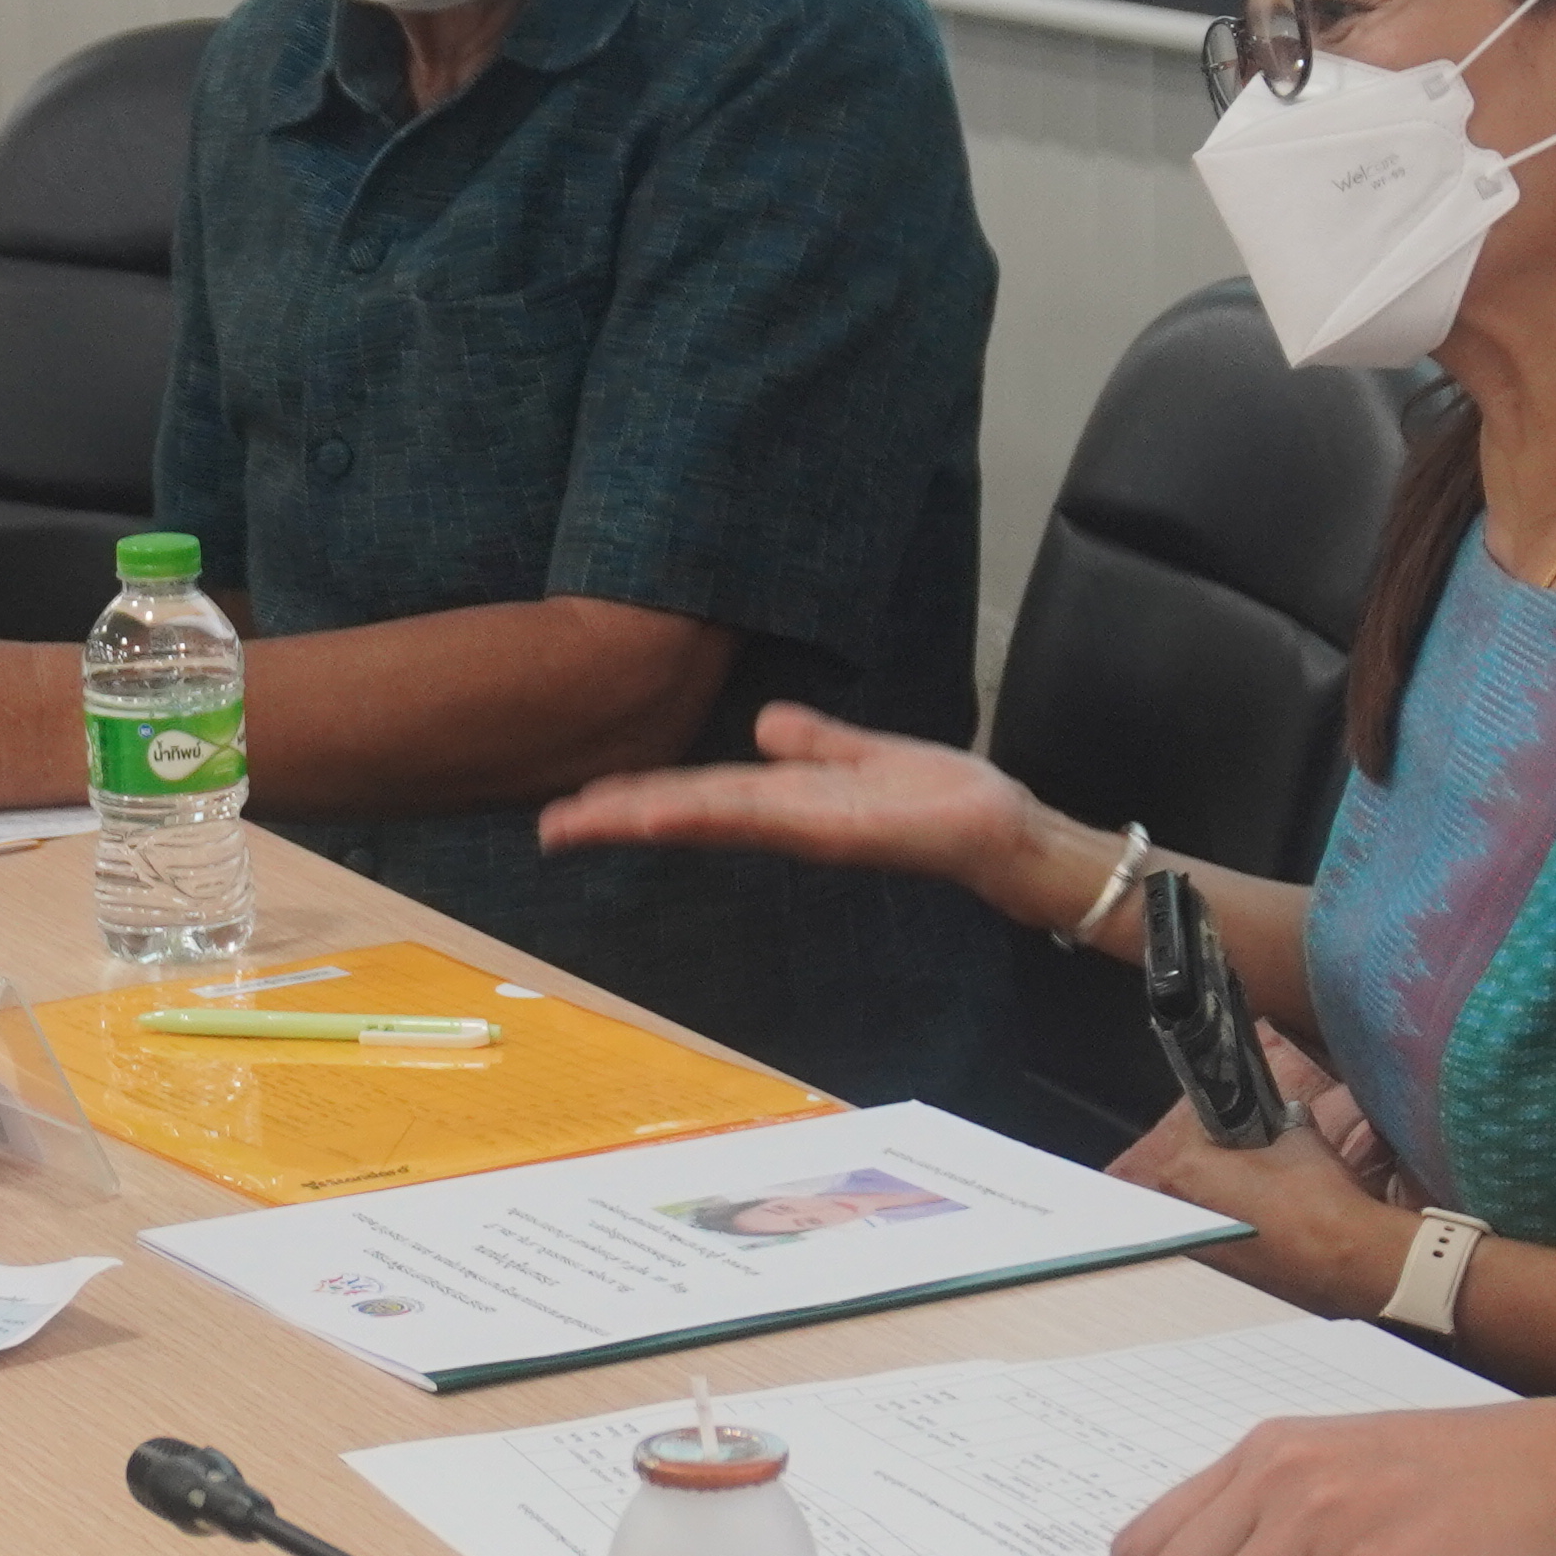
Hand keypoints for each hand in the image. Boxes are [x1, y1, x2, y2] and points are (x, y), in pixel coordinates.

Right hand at [535, 703, 1062, 911]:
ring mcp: (808, 828)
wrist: (1006, 832)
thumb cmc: (946, 801)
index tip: (578, 801)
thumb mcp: (869, 756)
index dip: (637, 795)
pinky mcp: (839, 832)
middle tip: (548, 826)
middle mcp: (788, 819)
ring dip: (644, 817)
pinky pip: (763, 819)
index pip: (699, 793)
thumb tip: (763, 724)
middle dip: (618, 817)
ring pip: (710, 817)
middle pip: (688, 811)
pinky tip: (667, 812)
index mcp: (790, 799)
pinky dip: (710, 815)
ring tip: (583, 820)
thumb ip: (817, 743)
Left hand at [1107, 1051, 1417, 1319]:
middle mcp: (1183, 1213)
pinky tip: (1274, 1217)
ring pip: (1208, 1205)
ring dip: (1231, 1193)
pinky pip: (1226, 1233)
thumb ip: (1286, 1120)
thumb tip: (1290, 1114)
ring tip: (1268, 1185)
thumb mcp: (1302, 1139)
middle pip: (1195, 1170)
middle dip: (1223, 1158)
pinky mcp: (1226, 1272)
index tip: (1245, 1117)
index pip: (1195, 1126)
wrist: (1346, 1262)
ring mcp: (1201, 1247)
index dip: (1225, 1117)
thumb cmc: (1316, 1200)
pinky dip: (1244, 1222)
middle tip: (1257, 1150)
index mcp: (1188, 1172)